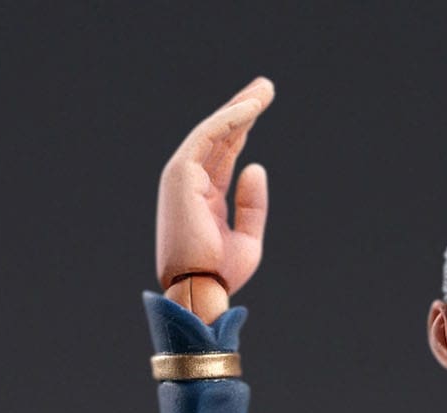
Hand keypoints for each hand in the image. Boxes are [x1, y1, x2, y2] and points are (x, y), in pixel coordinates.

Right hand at [156, 77, 274, 302]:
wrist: (199, 290)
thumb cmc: (221, 274)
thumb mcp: (248, 239)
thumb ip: (253, 204)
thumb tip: (255, 165)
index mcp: (204, 197)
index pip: (225, 154)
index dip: (243, 129)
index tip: (261, 107)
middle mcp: (191, 182)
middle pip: (220, 136)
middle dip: (243, 110)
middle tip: (266, 88)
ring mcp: (183, 175)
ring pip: (214, 131)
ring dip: (240, 108)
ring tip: (265, 90)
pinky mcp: (180, 172)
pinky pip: (208, 136)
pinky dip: (229, 120)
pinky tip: (251, 108)